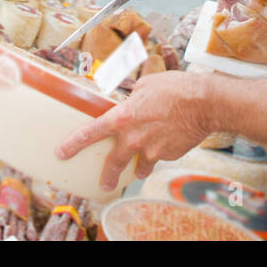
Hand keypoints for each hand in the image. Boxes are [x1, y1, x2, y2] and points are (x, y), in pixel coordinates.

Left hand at [56, 70, 212, 189]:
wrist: (203, 103)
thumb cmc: (175, 89)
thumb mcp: (146, 85)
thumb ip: (133, 98)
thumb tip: (131, 101)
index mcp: (123, 118)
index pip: (91, 133)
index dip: (73, 144)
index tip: (62, 153)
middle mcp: (133, 138)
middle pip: (114, 162)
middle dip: (108, 175)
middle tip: (105, 182)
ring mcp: (151, 150)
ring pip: (139, 166)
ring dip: (138, 166)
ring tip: (140, 166)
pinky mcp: (168, 155)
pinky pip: (159, 157)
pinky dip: (160, 152)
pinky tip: (168, 141)